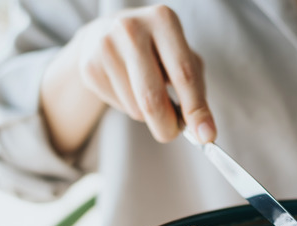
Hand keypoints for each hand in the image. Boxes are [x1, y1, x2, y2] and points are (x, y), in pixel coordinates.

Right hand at [75, 5, 215, 142]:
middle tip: (173, 134)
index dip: (196, 109)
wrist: (106, 34)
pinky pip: (120, 107)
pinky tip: (127, 86)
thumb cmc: (156, 50)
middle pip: (152, 97)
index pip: (183, 73)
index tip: (206, 135)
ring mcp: (105, 47)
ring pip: (136, 108)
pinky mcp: (89, 66)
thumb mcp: (182, 57)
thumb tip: (203, 131)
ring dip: (149, 114)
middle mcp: (131, 29)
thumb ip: (195, 90)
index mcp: (163, 20)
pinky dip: (130, 107)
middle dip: (167, 126)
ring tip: (148, 91)